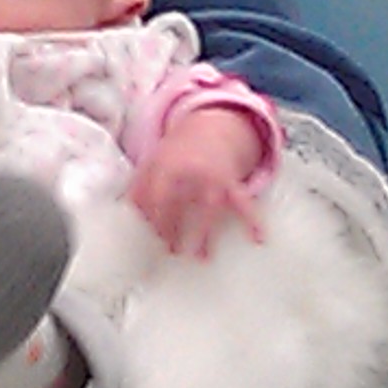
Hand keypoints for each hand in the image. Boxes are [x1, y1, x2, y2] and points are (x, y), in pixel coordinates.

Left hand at [128, 107, 267, 258]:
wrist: (209, 130)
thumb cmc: (176, 154)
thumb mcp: (153, 162)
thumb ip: (139, 186)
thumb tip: (127, 214)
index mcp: (168, 165)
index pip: (157, 194)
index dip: (153, 215)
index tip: (153, 235)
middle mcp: (192, 170)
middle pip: (181, 202)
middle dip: (174, 227)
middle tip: (171, 250)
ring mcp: (214, 177)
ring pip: (210, 206)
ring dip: (205, 232)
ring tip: (202, 258)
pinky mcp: (231, 183)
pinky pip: (244, 202)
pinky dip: (253, 220)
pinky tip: (260, 238)